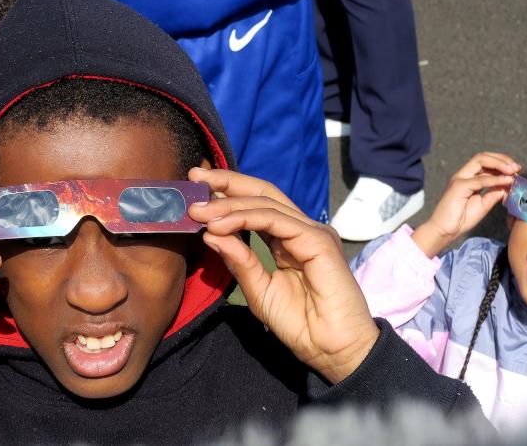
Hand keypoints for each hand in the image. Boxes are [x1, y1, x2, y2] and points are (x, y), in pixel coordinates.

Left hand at [187, 168, 378, 383]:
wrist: (331, 349)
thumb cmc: (300, 324)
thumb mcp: (258, 290)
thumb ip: (239, 261)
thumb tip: (211, 233)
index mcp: (287, 239)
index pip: (256, 204)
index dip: (227, 193)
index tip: (195, 187)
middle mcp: (300, 230)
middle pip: (262, 193)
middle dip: (227, 182)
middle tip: (195, 177)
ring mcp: (311, 232)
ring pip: (266, 204)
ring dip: (229, 204)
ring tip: (199, 211)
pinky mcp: (318, 241)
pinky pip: (276, 221)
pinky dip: (245, 218)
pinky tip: (221, 224)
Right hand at [411, 152, 519, 256]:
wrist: (445, 231)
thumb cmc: (461, 219)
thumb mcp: (484, 204)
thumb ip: (494, 193)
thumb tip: (508, 184)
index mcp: (468, 178)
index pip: (485, 162)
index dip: (502, 163)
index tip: (516, 171)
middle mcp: (463, 175)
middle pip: (482, 157)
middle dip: (502, 159)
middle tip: (516, 168)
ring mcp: (459, 179)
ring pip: (480, 161)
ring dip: (499, 164)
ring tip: (513, 171)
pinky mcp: (458, 187)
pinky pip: (480, 180)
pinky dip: (495, 179)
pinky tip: (506, 181)